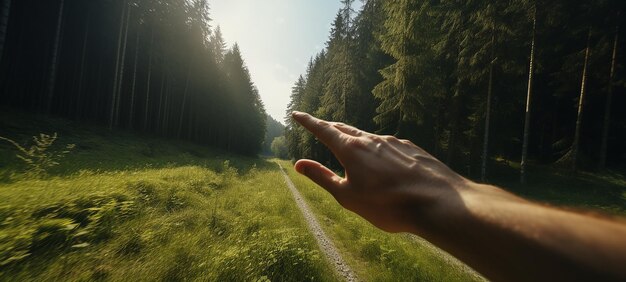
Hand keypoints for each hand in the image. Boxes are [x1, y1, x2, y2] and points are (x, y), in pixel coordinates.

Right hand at [292, 111, 473, 232]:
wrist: (438, 202)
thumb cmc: (389, 205)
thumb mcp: (348, 196)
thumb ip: (322, 177)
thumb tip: (298, 164)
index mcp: (352, 149)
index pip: (324, 130)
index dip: (308, 122)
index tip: (297, 113)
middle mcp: (372, 139)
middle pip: (346, 129)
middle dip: (330, 127)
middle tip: (319, 126)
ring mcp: (394, 142)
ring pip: (368, 137)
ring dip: (355, 139)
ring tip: (350, 146)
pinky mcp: (412, 149)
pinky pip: (389, 146)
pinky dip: (378, 150)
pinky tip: (384, 163)